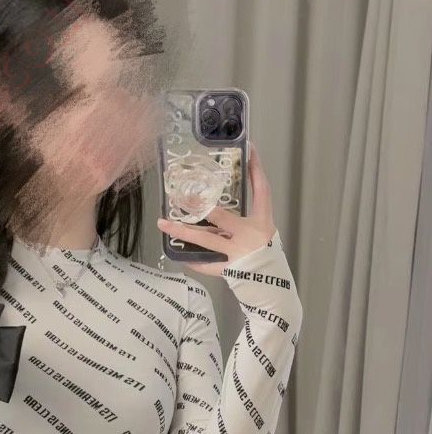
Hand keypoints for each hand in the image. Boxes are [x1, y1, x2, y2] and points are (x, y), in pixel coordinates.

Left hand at [157, 141, 276, 276]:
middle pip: (221, 215)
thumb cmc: (265, 254)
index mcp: (262, 221)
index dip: (256, 169)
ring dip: (183, 231)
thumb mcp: (263, 229)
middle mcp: (249, 235)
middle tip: (183, 196)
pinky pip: (206, 264)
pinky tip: (179, 255)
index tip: (250, 150)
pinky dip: (193, 260)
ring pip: (205, 239)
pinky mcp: (228, 269)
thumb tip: (223, 197)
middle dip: (201, 206)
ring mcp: (237, 252)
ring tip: (163, 223)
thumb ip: (244, 215)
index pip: (261, 190)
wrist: (271, 284)